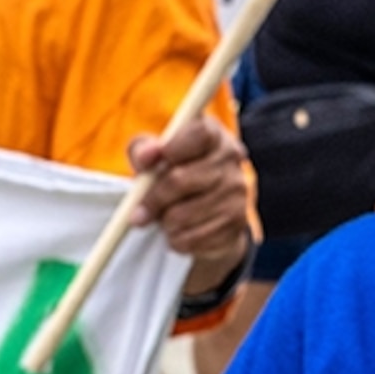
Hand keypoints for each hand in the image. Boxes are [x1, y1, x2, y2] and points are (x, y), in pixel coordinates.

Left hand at [127, 115, 253, 264]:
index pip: (199, 134)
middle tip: (137, 214)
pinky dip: (177, 239)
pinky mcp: (237, 222)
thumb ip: (143, 150)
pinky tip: (178, 233)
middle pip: (181, 179)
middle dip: (153, 199)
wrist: (207, 211)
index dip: (173, 148)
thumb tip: (146, 155)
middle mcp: (231, 159)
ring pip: (183, 214)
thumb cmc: (174, 174)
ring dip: (165, 222)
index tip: (147, 163)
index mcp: (213, 135)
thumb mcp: (154, 156)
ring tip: (164, 219)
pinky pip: (193, 238)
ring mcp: (237, 191)